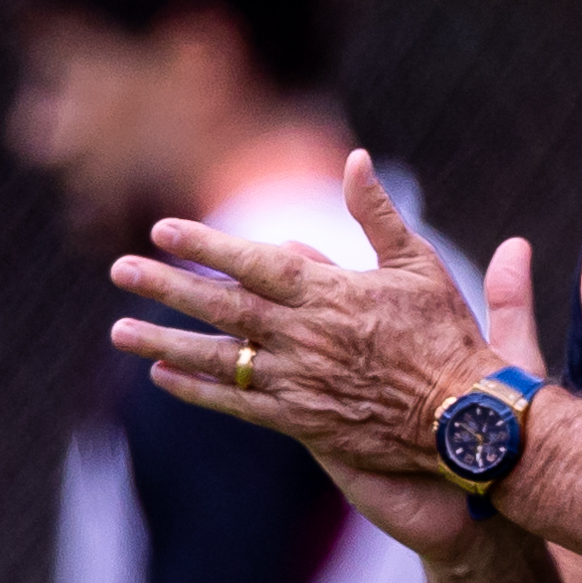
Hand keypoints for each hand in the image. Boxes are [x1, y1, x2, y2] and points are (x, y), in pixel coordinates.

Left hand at [105, 151, 505, 492]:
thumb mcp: (418, 263)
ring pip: (219, 360)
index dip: (206, 245)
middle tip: (119, 270)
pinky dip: (198, 390)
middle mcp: (305, 338)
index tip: (162, 229)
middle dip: (166, 288)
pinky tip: (163, 376)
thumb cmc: (446, 336)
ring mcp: (299, 382)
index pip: (254, 263)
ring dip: (164, 343)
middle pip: (223, 308)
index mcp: (330, 294)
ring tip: (118, 332)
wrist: (463, 420)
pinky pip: (238, 404)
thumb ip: (378, 213)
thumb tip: (356, 159)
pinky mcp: (302, 422)